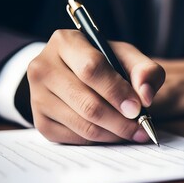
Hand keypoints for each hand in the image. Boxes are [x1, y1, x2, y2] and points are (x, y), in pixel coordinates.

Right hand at [27, 30, 164, 143]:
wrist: (70, 74)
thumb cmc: (102, 64)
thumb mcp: (125, 57)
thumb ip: (145, 70)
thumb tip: (146, 96)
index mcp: (65, 42)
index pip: (91, 69)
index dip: (117, 91)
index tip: (137, 108)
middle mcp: (43, 67)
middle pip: (87, 103)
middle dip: (120, 121)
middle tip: (140, 128)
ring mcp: (37, 96)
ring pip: (83, 125)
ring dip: (113, 134)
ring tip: (131, 132)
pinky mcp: (40, 121)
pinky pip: (74, 139)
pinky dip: (98, 141)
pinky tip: (111, 133)